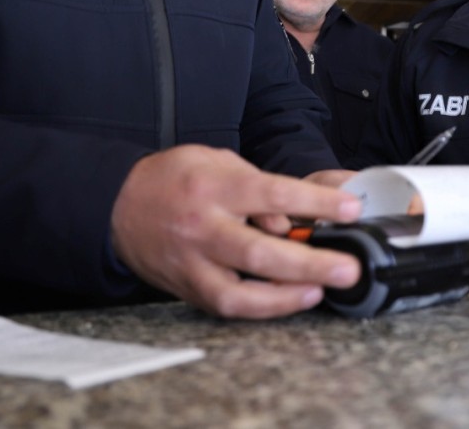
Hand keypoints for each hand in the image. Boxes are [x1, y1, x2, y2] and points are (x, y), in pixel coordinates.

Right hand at [110, 145, 362, 318]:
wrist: (118, 206)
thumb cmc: (174, 179)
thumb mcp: (216, 161)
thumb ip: (256, 185)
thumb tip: (288, 220)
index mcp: (213, 186)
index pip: (272, 194)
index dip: (315, 203)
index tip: (350, 209)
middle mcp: (202, 227)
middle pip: (259, 252)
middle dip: (310, 263)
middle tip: (347, 269)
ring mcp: (192, 263)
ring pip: (239, 292)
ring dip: (286, 297)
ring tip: (319, 291)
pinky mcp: (187, 288)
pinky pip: (227, 305)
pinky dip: (262, 307)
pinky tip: (291, 299)